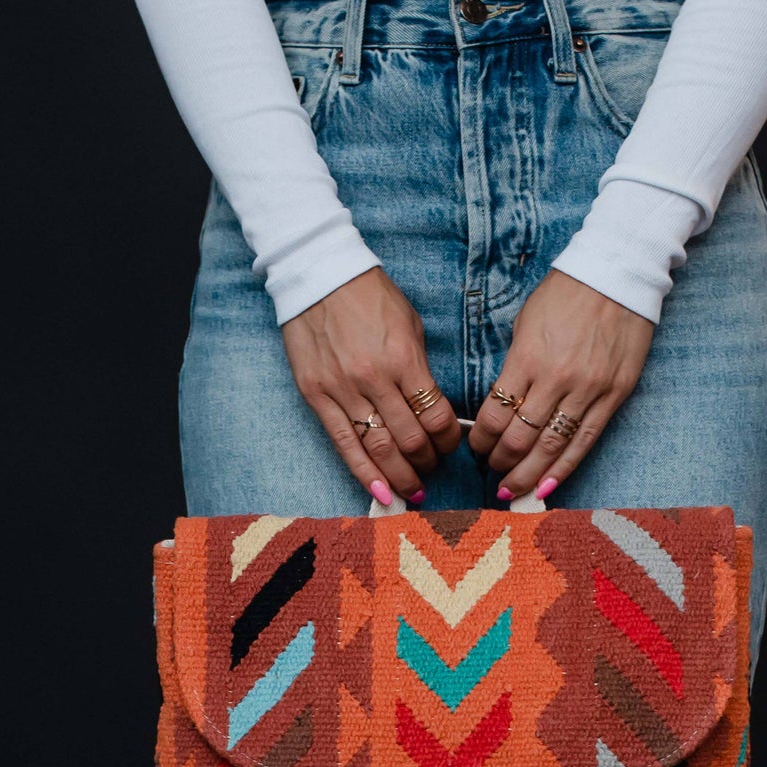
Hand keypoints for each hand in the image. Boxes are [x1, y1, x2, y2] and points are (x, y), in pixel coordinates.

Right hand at [280, 267, 460, 503]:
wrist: (317, 274)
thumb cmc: (369, 296)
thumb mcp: (409, 324)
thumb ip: (420, 368)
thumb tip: (433, 408)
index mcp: (404, 359)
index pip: (436, 416)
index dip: (449, 439)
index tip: (450, 445)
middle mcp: (374, 379)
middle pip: (410, 439)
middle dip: (426, 461)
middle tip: (431, 469)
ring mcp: (342, 390)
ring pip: (378, 449)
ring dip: (399, 475)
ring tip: (412, 490)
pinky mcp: (316, 396)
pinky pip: (343, 444)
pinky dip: (363, 472)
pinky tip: (379, 492)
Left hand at [468, 272, 654, 499]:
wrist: (618, 275)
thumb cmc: (565, 294)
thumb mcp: (525, 322)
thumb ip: (515, 365)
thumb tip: (503, 402)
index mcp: (527, 359)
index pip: (496, 415)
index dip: (481, 439)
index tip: (476, 446)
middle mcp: (556, 380)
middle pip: (520, 438)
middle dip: (500, 461)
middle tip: (492, 471)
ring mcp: (587, 390)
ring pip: (551, 447)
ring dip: (527, 474)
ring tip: (512, 490)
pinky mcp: (613, 396)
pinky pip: (585, 442)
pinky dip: (564, 468)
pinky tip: (546, 487)